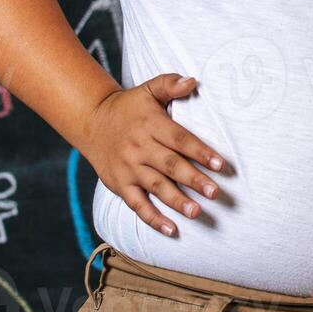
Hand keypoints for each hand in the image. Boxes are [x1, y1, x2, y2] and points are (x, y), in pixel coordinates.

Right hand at [80, 73, 226, 237]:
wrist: (92, 120)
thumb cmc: (129, 107)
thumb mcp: (148, 90)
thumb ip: (170, 85)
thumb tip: (192, 81)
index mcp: (151, 125)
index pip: (180, 139)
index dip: (200, 151)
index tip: (220, 164)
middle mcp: (140, 147)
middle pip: (170, 165)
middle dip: (193, 179)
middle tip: (215, 193)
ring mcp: (129, 168)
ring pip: (155, 186)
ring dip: (176, 201)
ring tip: (197, 212)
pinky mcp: (120, 184)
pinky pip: (137, 204)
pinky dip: (153, 218)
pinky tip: (171, 230)